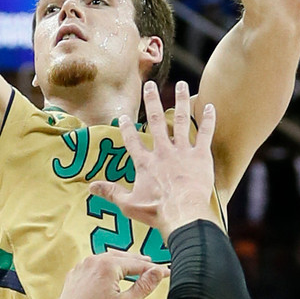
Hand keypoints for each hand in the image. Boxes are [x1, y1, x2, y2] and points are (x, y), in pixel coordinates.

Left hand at [29, 253, 167, 298]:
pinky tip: (113, 275)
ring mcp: (82, 266)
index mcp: (107, 265)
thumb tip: (157, 272)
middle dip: (139, 263)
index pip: (137, 264)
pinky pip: (95, 266)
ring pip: (108, 259)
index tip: (166, 272)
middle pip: (123, 257)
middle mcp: (93, 261)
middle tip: (154, 267)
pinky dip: (107, 269)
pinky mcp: (75, 274)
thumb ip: (144, 286)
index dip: (154, 269)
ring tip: (136, 268)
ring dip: (123, 263)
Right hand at [89, 80, 215, 239]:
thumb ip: (111, 193)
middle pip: (157, 121)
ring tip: (181, 85)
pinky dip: (208, 120)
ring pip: (181, 121)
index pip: (132, 141)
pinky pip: (205, 134)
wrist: (184, 214)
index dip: (126, 128)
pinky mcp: (201, 156)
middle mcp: (163, 152)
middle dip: (152, 102)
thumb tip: (90, 188)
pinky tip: (210, 105)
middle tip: (150, 85)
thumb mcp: (128, 205)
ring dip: (180, 101)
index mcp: (145, 163)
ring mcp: (183, 152)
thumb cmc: (156, 212)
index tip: (123, 116)